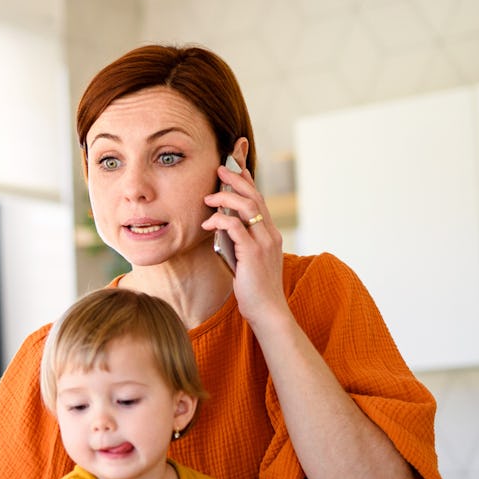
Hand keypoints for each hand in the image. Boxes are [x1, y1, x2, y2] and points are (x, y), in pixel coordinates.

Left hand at [202, 160, 286, 326]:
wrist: (267, 310)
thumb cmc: (254, 287)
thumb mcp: (245, 258)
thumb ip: (238, 240)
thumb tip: (220, 224)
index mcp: (270, 233)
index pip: (260, 200)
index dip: (248, 181)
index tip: (236, 167)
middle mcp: (270, 234)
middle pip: (255, 196)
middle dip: (237, 179)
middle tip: (220, 169)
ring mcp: (264, 242)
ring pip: (247, 207)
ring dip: (226, 197)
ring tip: (209, 197)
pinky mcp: (253, 253)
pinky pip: (236, 227)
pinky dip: (220, 220)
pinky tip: (208, 222)